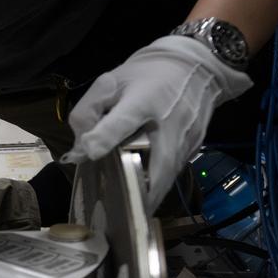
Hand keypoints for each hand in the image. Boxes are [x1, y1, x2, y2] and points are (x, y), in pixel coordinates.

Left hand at [63, 34, 251, 210]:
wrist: (197, 65)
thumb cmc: (147, 74)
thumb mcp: (113, 81)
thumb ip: (90, 110)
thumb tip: (81, 147)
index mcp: (145, 99)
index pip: (124, 119)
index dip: (105, 136)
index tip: (90, 153)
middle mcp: (169, 121)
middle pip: (160, 163)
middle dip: (143, 191)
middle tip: (123, 212)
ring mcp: (187, 135)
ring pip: (170, 173)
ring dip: (152, 194)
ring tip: (131, 212)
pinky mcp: (196, 144)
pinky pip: (176, 169)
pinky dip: (160, 184)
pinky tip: (144, 194)